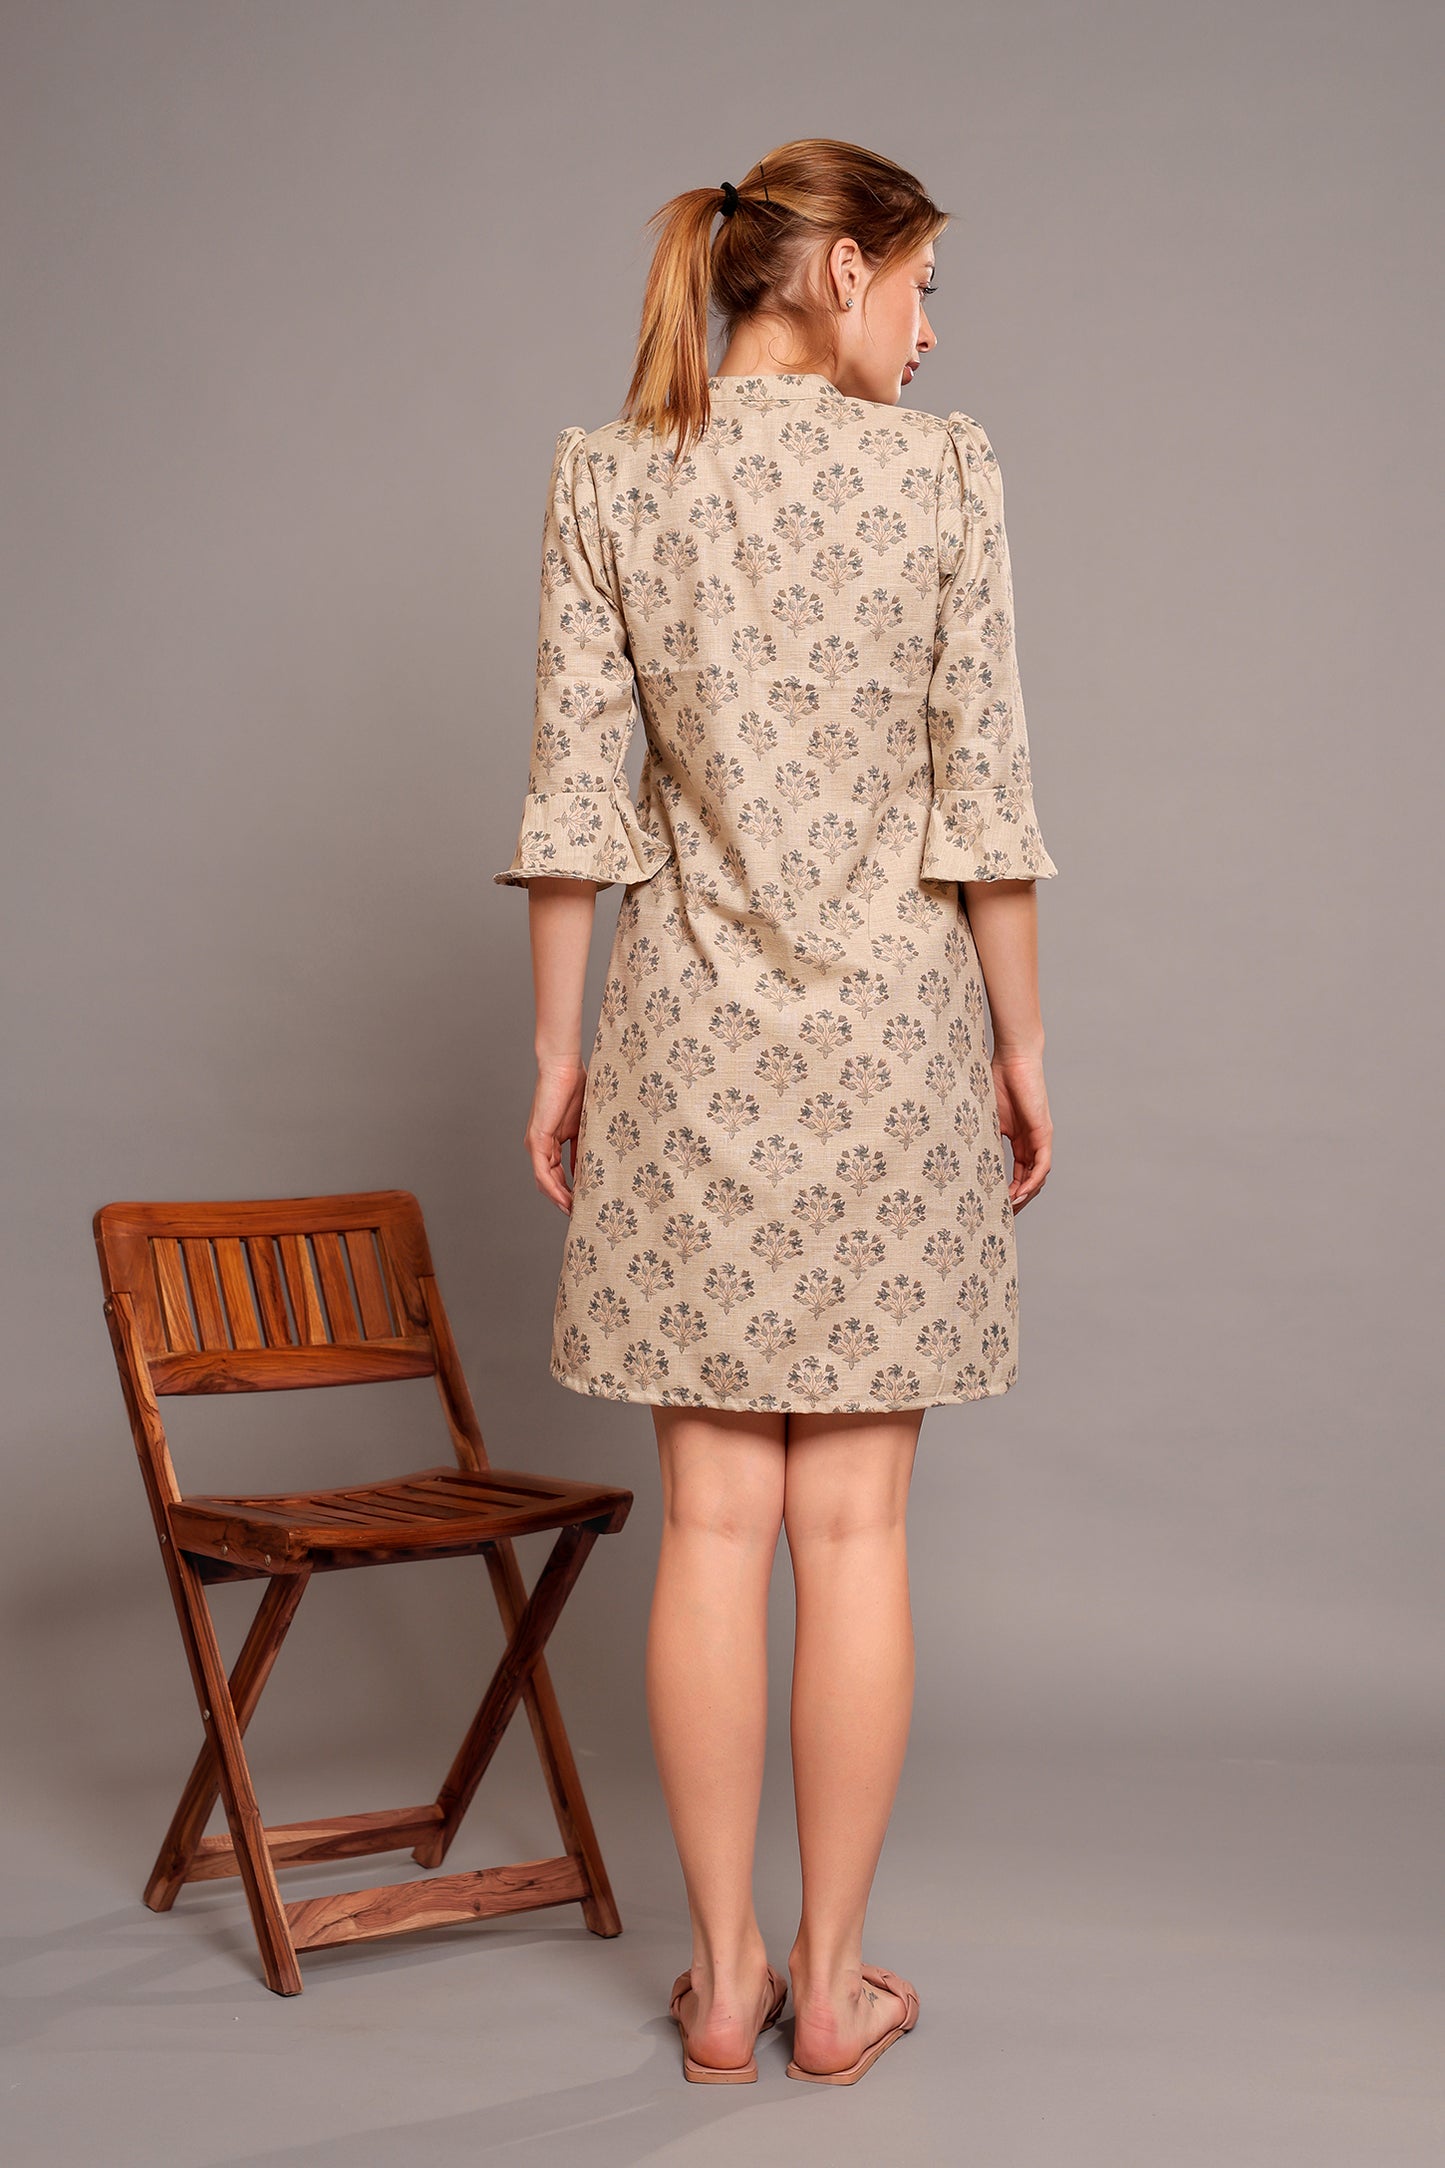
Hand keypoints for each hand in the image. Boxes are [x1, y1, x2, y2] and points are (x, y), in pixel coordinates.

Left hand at [527, 1057, 588, 1212]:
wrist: (564, 1067)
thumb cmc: (577, 1087)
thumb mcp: (586, 1123)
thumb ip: (586, 1144)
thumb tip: (595, 1166)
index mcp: (553, 1140)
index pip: (560, 1172)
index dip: (570, 1190)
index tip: (584, 1203)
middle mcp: (541, 1145)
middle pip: (551, 1180)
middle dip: (564, 1199)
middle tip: (579, 1214)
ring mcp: (536, 1143)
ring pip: (545, 1180)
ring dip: (558, 1198)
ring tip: (573, 1212)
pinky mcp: (536, 1139)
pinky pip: (543, 1170)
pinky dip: (553, 1186)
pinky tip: (564, 1198)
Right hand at [991, 1050, 1051, 1210]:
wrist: (1014, 1058)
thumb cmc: (998, 1081)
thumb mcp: (986, 1117)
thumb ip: (982, 1136)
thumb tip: (961, 1157)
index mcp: (1020, 1140)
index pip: (1018, 1175)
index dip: (1009, 1193)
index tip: (995, 1207)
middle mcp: (1033, 1143)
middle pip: (1030, 1181)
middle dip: (1019, 1201)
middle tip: (1003, 1217)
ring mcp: (1040, 1139)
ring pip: (1038, 1177)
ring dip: (1026, 1196)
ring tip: (1010, 1210)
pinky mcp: (1044, 1133)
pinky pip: (1042, 1165)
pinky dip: (1033, 1182)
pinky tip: (1021, 1194)